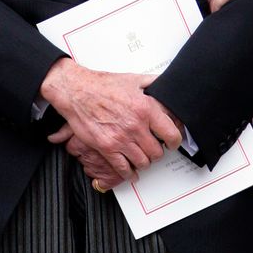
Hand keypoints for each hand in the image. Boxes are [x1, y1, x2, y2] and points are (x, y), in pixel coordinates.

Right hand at [40, 58, 183, 180]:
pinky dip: (129, 173)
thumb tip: (165, 85)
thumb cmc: (103, 85)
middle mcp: (135, 126)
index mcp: (146, 108)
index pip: (171, 134)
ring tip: (144, 158)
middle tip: (156, 149)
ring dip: (144, 162)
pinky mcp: (106, 147)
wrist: (77, 91)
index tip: (174, 142)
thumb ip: (154, 83)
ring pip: (142, 161)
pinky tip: (131, 173)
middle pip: (157, 152)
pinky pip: (122, 168)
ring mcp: (121, 138)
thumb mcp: (134, 79)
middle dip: (158, 152)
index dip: (175, 141)